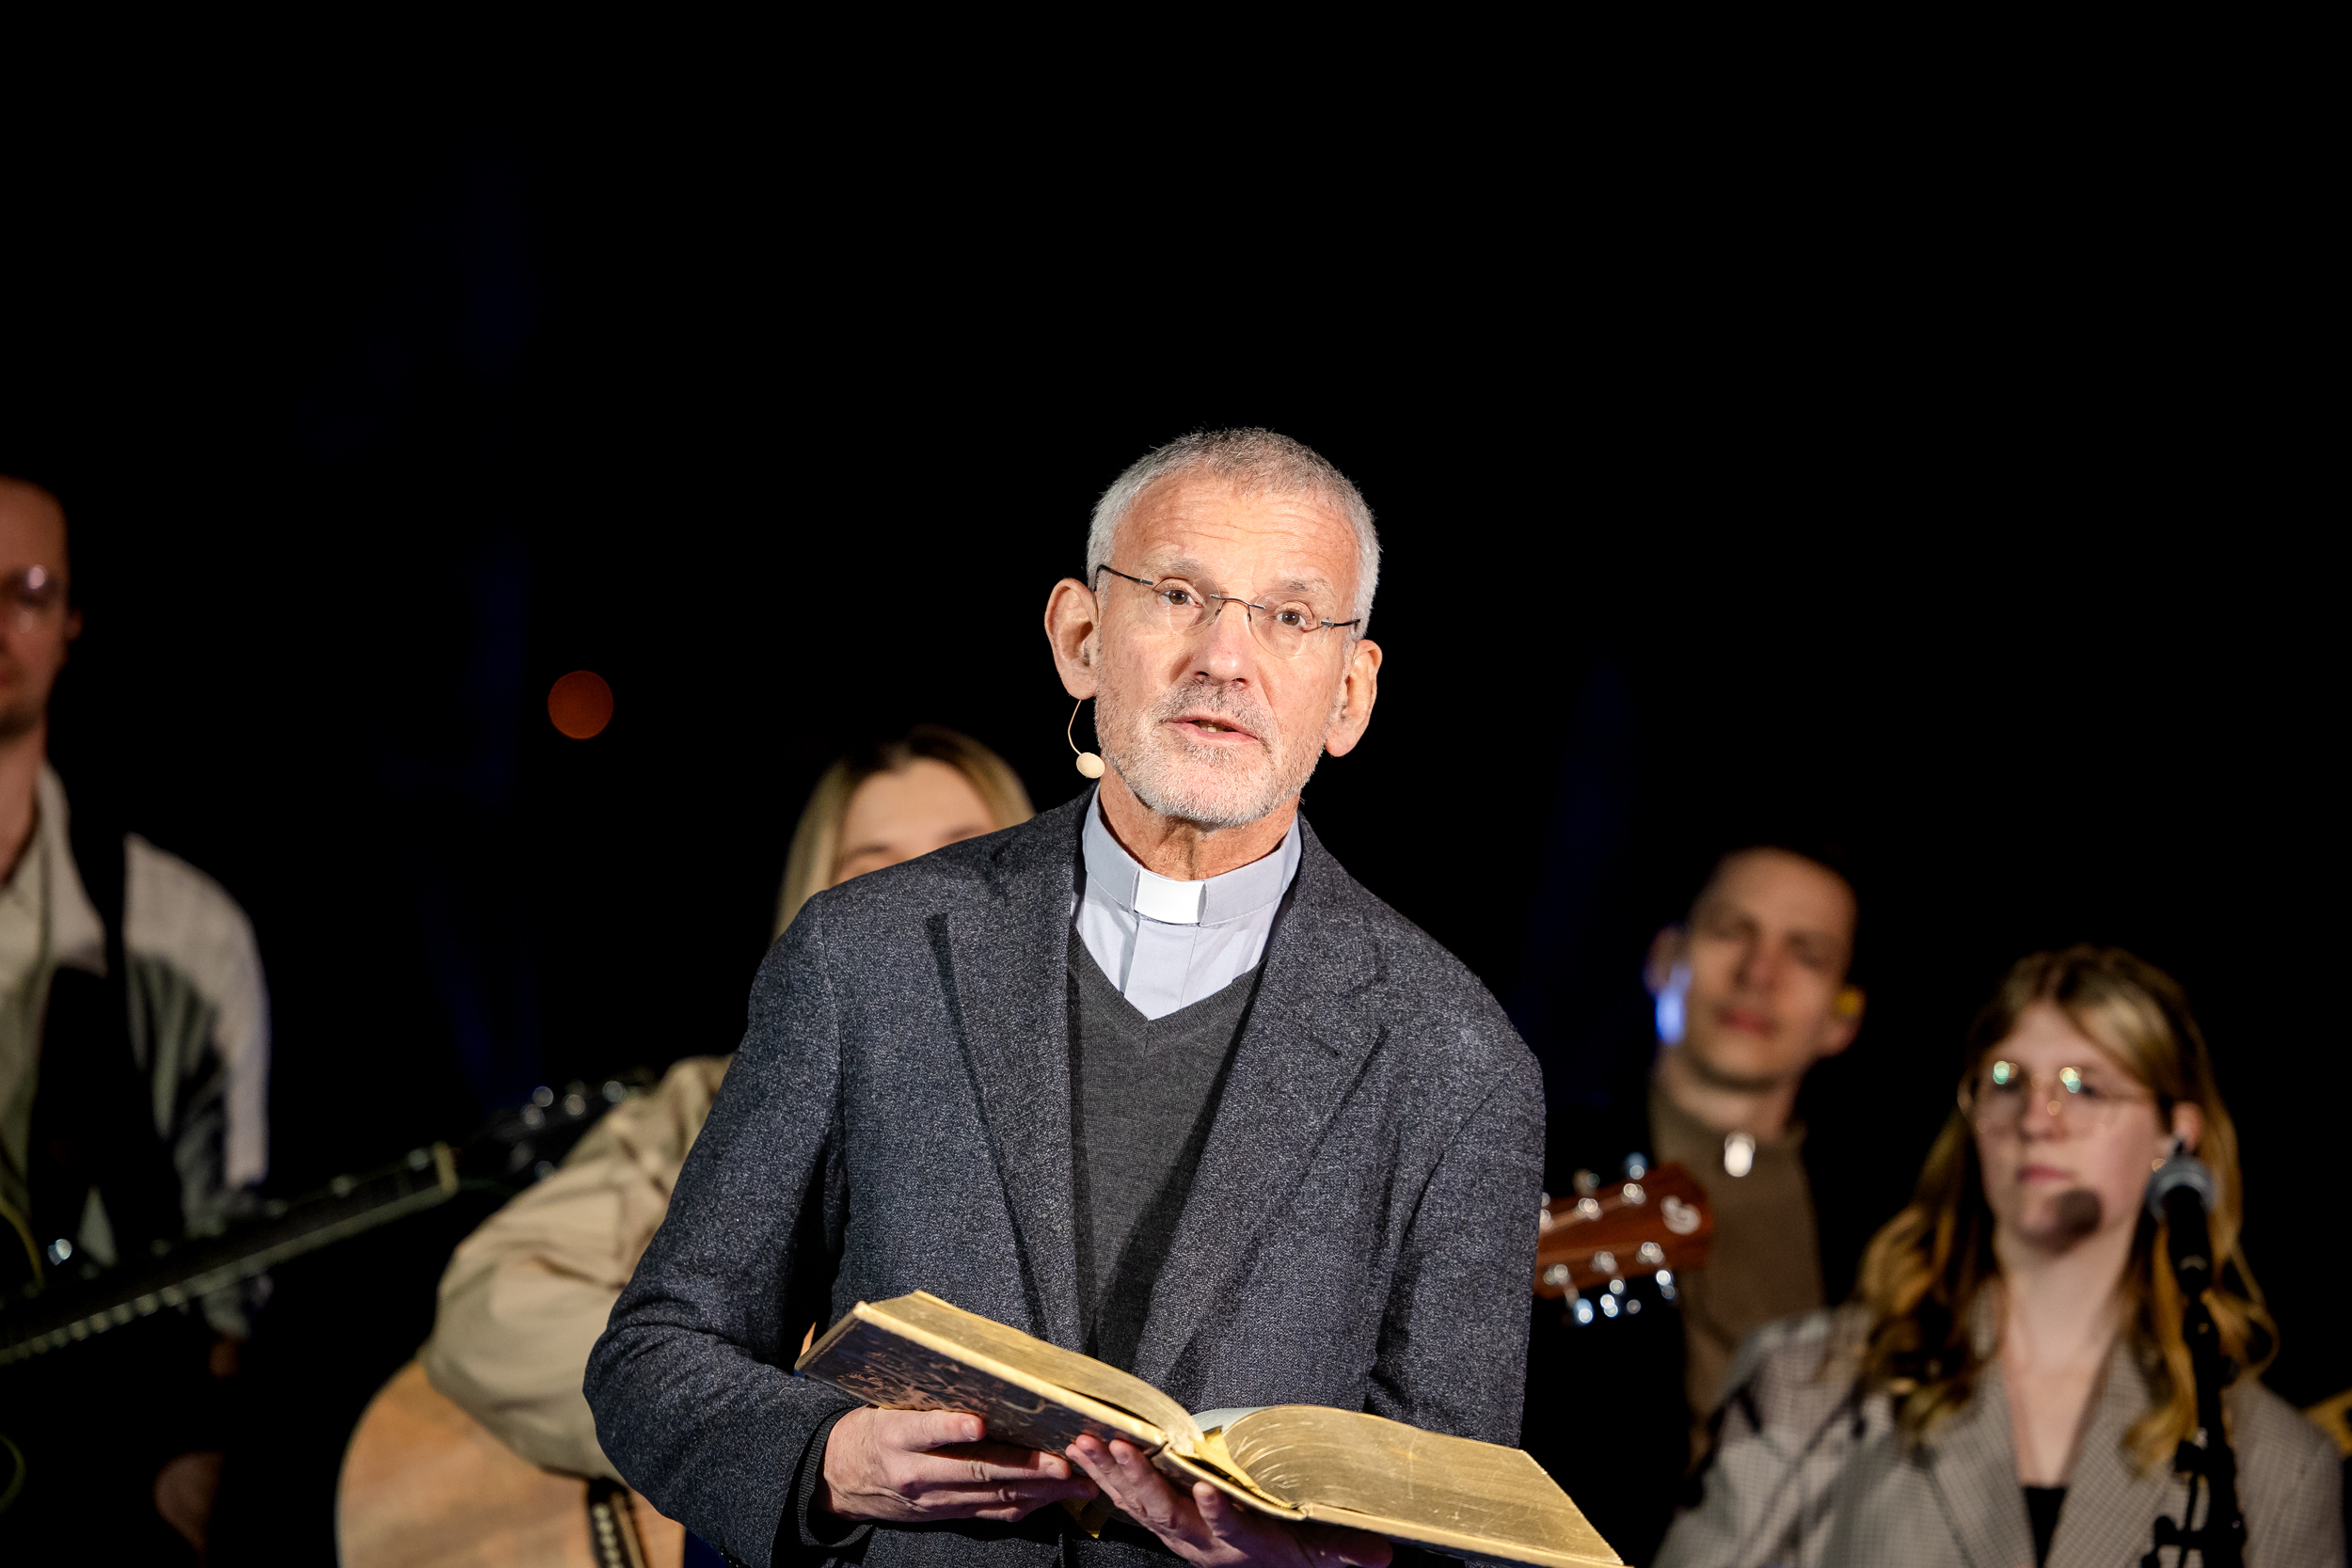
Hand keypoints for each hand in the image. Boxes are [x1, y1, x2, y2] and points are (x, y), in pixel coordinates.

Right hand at [821, 1407, 1098, 1523]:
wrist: (838, 1480)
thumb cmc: (869, 1431)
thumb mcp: (884, 1406)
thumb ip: (924, 1399)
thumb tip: (973, 1372)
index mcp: (895, 1437)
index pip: (925, 1431)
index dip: (952, 1428)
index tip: (980, 1423)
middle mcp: (915, 1474)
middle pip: (974, 1471)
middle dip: (1023, 1468)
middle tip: (1062, 1462)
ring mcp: (933, 1500)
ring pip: (992, 1496)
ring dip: (1039, 1490)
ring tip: (1077, 1482)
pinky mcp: (945, 1515)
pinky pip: (991, 1513)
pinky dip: (1025, 1504)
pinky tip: (1054, 1498)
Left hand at [1066, 1435, 1392, 1567]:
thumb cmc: (1283, 1556)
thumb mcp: (1315, 1557)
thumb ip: (1342, 1552)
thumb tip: (1384, 1554)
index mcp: (1238, 1547)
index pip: (1227, 1529)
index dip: (1216, 1513)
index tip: (1207, 1490)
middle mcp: (1199, 1542)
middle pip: (1164, 1515)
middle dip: (1139, 1482)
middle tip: (1119, 1450)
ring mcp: (1174, 1532)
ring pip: (1136, 1505)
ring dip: (1109, 1475)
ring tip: (1087, 1443)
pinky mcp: (1159, 1519)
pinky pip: (1124, 1499)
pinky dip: (1102, 1476)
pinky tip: (1081, 1451)